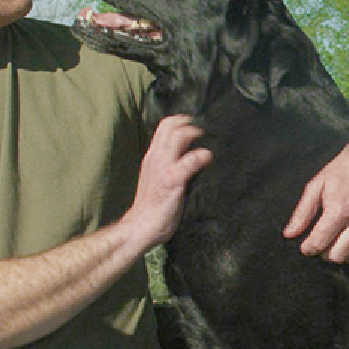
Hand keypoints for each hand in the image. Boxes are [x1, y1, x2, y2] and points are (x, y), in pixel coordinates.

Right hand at [121, 114, 213, 247]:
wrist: (141, 226)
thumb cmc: (151, 207)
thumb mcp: (157, 178)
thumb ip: (169, 165)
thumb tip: (188, 155)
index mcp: (152, 157)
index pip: (163, 128)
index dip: (180, 121)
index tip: (193, 125)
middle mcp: (155, 158)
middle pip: (170, 125)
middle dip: (189, 123)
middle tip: (202, 129)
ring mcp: (163, 167)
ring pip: (178, 136)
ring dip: (195, 134)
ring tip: (206, 140)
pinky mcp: (173, 179)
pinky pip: (190, 160)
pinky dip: (202, 156)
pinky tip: (207, 159)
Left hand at [287, 129, 348, 263]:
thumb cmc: (342, 169)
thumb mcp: (316, 184)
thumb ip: (302, 212)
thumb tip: (289, 235)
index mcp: (339, 210)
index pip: (319, 243)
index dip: (308, 249)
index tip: (305, 246)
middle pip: (338, 255)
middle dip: (325, 254)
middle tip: (322, 244)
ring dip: (345, 257)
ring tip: (338, 246)